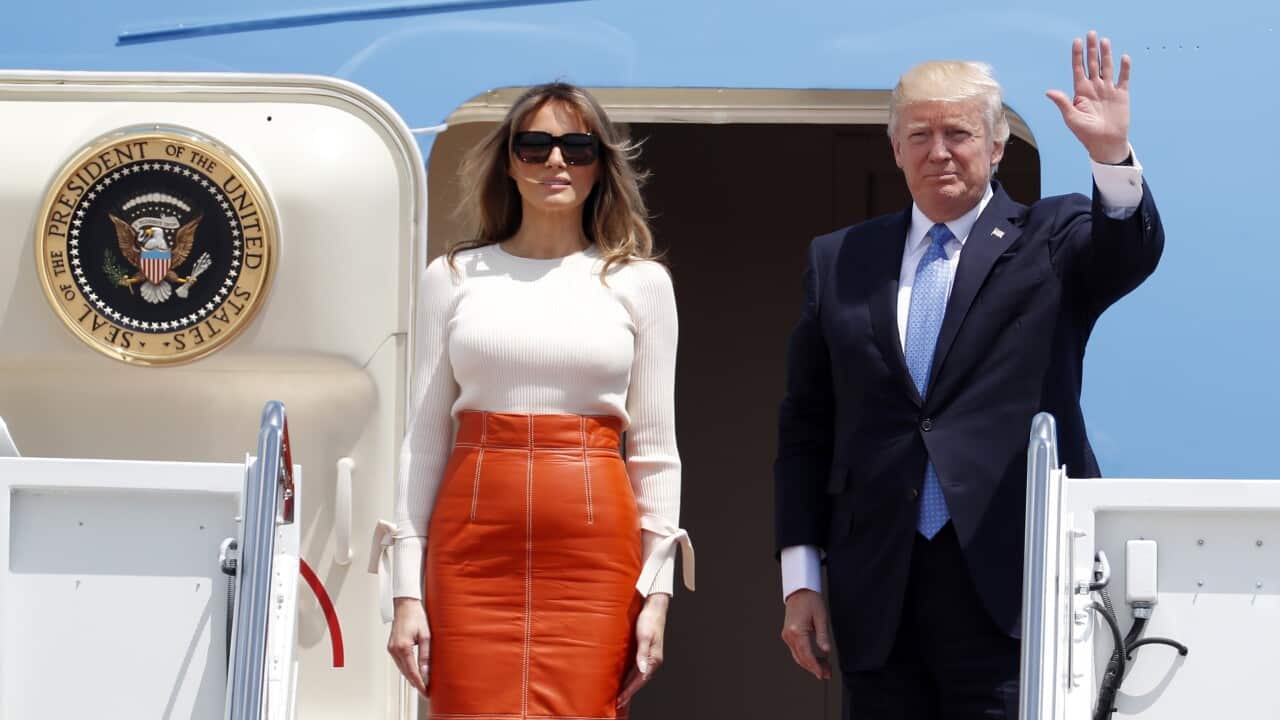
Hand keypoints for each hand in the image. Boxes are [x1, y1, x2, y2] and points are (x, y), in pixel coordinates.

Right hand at [387, 597, 430, 695]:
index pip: (412, 672)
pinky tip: (414, 672)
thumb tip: (426, 671)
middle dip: (416, 683)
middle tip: (426, 690)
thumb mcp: (426, 636)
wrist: (405, 605)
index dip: (420, 684)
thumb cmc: (416, 616)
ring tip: (422, 683)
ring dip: (411, 676)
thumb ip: (425, 655)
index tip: (426, 691)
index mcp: (403, 647)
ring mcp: (391, 648)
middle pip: (405, 673)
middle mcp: (395, 649)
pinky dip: (407, 669)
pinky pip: (399, 662)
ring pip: (402, 669)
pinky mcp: (391, 647)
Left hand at [617, 593, 668, 707]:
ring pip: (638, 676)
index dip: (629, 691)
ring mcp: (649, 656)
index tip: (620, 700)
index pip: (640, 681)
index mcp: (653, 659)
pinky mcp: (645, 651)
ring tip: (619, 694)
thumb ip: (642, 653)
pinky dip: (630, 676)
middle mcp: (652, 660)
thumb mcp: (644, 636)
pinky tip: (623, 678)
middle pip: (639, 681)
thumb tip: (642, 670)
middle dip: (628, 692)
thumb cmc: (649, 620)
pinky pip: (636, 668)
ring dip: (629, 685)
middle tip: (617, 702)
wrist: (654, 607)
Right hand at [780, 589, 831, 679]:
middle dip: (814, 668)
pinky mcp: (788, 634)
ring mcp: (787, 635)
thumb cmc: (811, 601)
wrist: (799, 591)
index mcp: (796, 630)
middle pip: (801, 658)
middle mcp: (789, 635)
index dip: (815, 666)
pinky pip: (796, 650)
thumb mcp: (821, 618)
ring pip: (798, 656)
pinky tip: (816, 660)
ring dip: (810, 664)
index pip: (807, 654)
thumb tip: (826, 652)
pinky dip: (805, 657)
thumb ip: (822, 636)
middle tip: (827, 674)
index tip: (823, 674)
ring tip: (824, 668)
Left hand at [1046, 30, 1131, 163]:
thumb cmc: (1086, 133)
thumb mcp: (1071, 118)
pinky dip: (1124, 68)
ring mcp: (1108, 90)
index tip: (1076, 41)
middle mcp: (1094, 88)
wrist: (1106, 143)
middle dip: (1091, 49)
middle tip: (1091, 34)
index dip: (1077, 55)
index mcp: (1081, 92)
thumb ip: (1062, 103)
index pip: (1078, 69)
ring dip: (1106, 54)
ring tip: (1105, 41)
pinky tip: (1123, 58)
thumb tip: (1048, 91)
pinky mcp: (1121, 95)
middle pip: (1092, 64)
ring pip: (1107, 68)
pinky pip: (1123, 78)